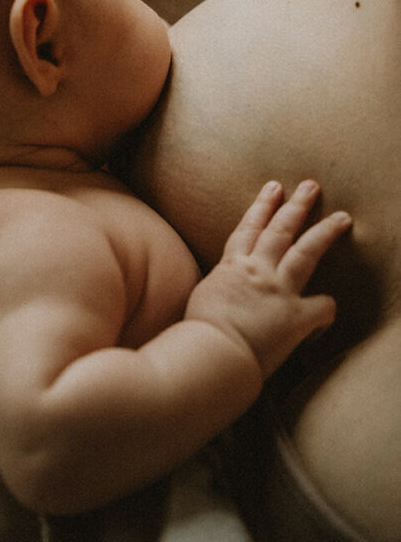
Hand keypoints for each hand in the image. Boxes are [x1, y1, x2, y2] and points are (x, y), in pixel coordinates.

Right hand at [185, 180, 351, 377]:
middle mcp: (257, 271)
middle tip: (311, 186)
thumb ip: (219, 287)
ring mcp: (278, 290)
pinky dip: (326, 309)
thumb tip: (223, 290)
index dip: (262, 207)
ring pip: (307, 251)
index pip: (249, 229)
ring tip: (342, 218)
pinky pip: (323, 306)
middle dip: (296, 205)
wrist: (211, 354)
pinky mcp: (296, 315)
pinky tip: (324, 317)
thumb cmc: (198, 333)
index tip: (274, 188)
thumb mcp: (202, 297)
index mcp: (231, 267)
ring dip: (325, 231)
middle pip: (280, 230)